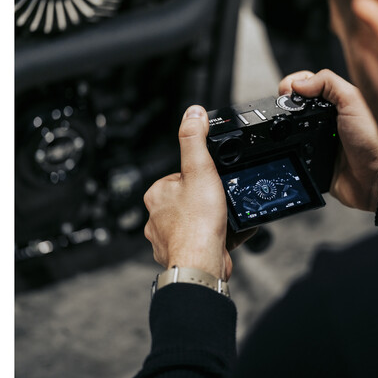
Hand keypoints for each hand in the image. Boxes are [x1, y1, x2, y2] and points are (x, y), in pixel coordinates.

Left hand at [143, 105, 255, 280]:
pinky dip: (210, 237)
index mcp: (157, 194)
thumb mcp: (199, 169)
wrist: (201, 263)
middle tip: (217, 202)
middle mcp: (156, 216)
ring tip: (219, 220)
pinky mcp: (180, 253)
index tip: (210, 182)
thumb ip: (195, 139)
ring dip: (207, 219)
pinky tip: (221, 236)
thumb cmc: (197, 222)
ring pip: (192, 220)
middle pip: (187, 198)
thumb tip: (193, 113)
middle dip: (204, 199)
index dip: (198, 177)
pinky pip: (198, 239)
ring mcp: (167, 237)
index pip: (178, 177)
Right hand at [279, 69, 377, 211]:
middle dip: (285, 103)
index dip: (293, 84)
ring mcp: (316, 137)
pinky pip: (291, 148)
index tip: (286, 92)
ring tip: (283, 126)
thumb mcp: (353, 102)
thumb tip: (298, 83)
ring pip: (290, 125)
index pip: (307, 83)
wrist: (370, 180)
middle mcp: (325, 118)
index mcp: (335, 101)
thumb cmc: (371, 142)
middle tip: (283, 108)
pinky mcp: (310, 156)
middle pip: (295, 103)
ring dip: (284, 126)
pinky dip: (287, 145)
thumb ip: (328, 84)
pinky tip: (289, 144)